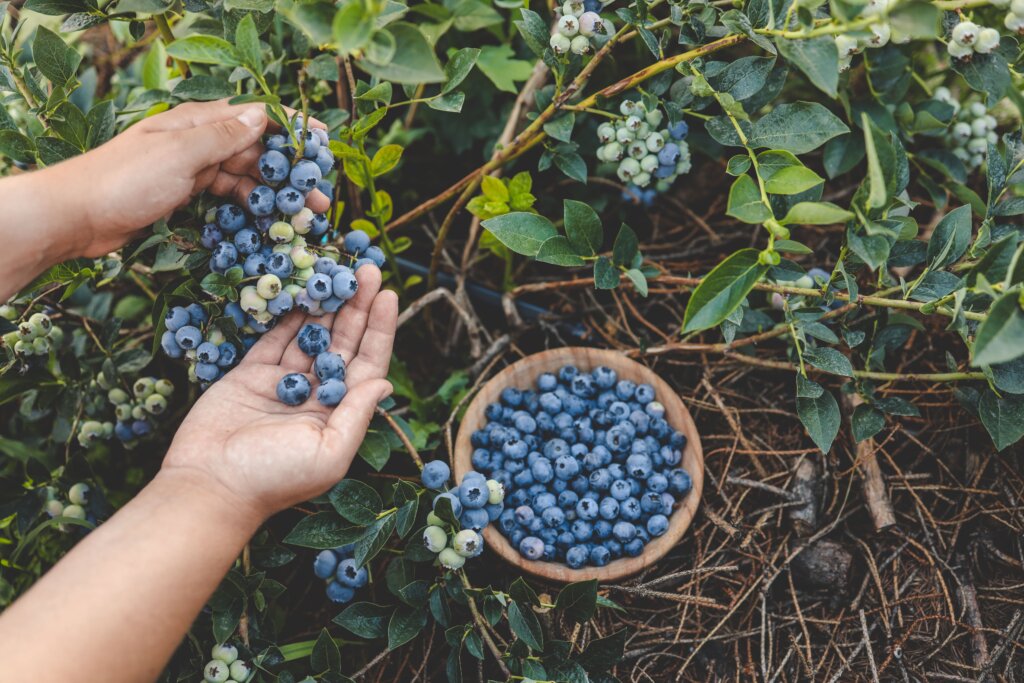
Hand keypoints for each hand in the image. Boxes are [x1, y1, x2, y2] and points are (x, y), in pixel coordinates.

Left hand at [51, 99, 331, 257]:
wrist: (77, 216)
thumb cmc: (125, 180)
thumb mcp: (179, 155)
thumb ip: (223, 136)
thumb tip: (264, 116)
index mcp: (196, 121)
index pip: (254, 116)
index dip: (291, 126)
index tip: (323, 141)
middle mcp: (196, 141)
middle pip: (254, 150)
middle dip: (289, 172)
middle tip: (319, 199)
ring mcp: (191, 168)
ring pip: (244, 176)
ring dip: (273, 194)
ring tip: (301, 216)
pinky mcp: (184, 194)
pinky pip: (226, 196)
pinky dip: (248, 207)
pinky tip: (266, 222)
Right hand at [162, 265, 396, 522]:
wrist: (211, 485)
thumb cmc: (274, 477)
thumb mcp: (330, 452)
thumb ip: (357, 414)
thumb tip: (385, 382)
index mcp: (339, 415)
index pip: (367, 364)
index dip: (380, 330)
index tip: (390, 295)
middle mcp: (316, 396)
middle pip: (343, 343)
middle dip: (358, 307)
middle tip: (369, 270)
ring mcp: (283, 384)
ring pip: (311, 335)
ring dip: (327, 305)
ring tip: (342, 271)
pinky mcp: (249, 375)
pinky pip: (275, 339)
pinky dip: (289, 315)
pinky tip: (305, 289)